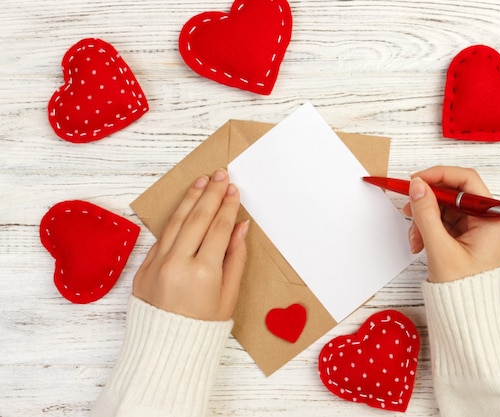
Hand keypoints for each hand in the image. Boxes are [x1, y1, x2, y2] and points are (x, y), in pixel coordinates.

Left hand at [133, 169, 248, 320]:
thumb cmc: (202, 327)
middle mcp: (178, 264)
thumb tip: (240, 227)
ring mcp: (157, 264)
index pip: (218, 228)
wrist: (165, 349)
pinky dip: (175, 218)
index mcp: (203, 273)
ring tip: (202, 181)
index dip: (228, 206)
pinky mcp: (144, 267)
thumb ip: (235, 258)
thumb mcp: (228, 296)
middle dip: (211, 193)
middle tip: (220, 174)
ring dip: (190, 198)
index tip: (234, 190)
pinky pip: (162, 236)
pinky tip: (185, 205)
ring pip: (175, 221)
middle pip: (197, 218)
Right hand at [403, 166, 499, 282]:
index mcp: (496, 221)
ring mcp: (484, 231)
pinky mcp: (473, 240)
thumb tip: (417, 186)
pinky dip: (432, 229)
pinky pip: (449, 223)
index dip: (439, 176)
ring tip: (414, 238)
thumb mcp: (440, 249)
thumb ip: (426, 213)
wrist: (469, 320)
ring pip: (449, 210)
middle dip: (428, 203)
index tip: (416, 180)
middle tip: (408, 207)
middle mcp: (494, 222)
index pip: (467, 182)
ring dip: (426, 219)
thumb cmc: (464, 292)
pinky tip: (420, 242)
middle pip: (456, 196)